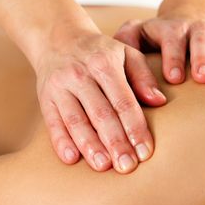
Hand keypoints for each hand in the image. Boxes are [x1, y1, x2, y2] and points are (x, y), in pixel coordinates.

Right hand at [35, 32, 166, 172]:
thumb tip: (159, 101)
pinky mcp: (45, 99)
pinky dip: (61, 141)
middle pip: (100, 114)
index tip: (145, 151)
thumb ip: (143, 77)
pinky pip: (53, 122)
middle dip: (115, 142)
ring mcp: (60, 87)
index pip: (123, 101)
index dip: (135, 128)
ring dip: (90, 145)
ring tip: (103, 166)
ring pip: (76, 120)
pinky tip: (71, 159)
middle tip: (127, 166)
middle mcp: (81, 75)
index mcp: (105, 64)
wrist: (58, 39)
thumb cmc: (101, 54)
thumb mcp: (127, 54)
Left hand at [114, 17, 204, 83]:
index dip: (173, 57)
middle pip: (200, 39)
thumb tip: (117, 70)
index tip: (173, 78)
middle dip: (202, 57)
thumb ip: (127, 45)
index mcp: (169, 30)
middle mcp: (194, 30)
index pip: (171, 40)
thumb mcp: (137, 36)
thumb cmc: (155, 39)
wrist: (185, 20)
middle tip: (204, 77)